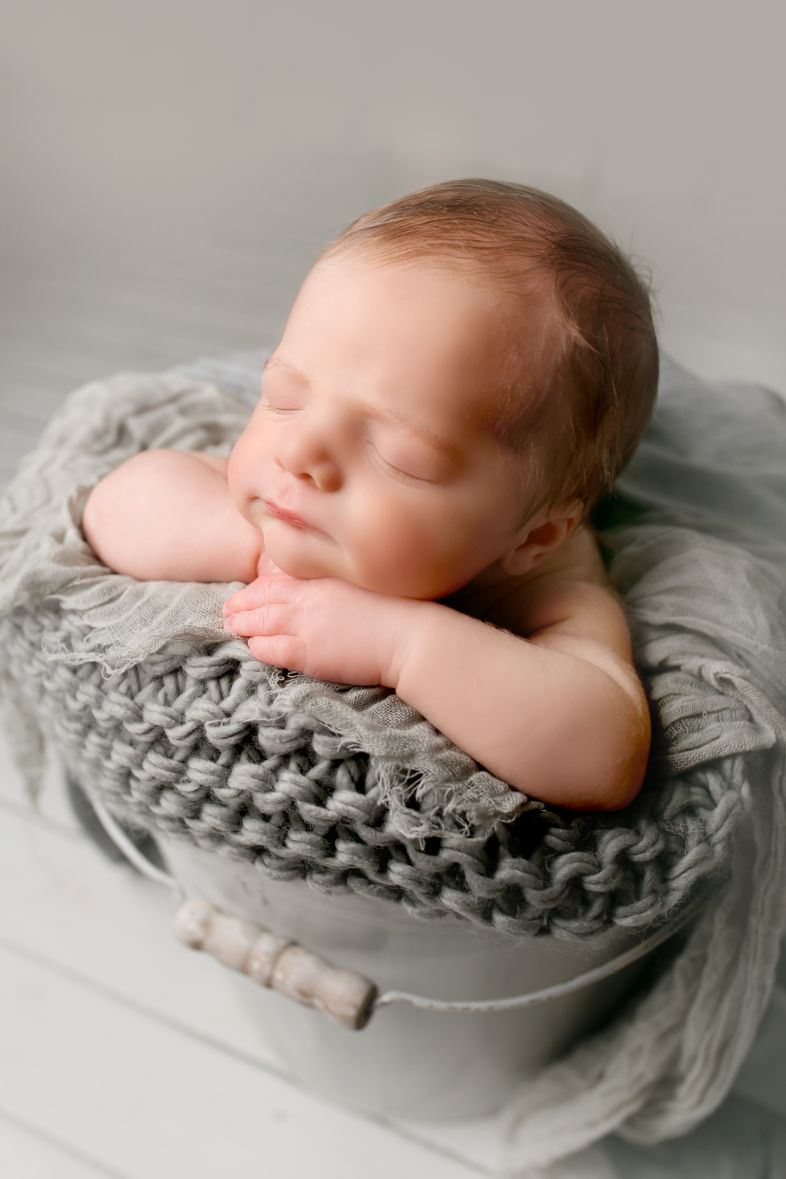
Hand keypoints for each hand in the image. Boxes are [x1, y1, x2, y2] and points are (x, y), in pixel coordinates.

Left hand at [222, 570, 419, 686]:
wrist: (410, 637)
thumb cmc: (400, 612)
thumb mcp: (365, 586)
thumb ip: (339, 586)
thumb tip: (329, 592)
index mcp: (324, 579)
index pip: (280, 579)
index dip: (260, 586)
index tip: (250, 591)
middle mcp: (309, 598)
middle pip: (263, 598)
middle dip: (242, 603)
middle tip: (227, 608)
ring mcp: (306, 625)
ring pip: (260, 622)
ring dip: (242, 624)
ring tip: (230, 626)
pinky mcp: (308, 653)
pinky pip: (271, 649)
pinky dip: (258, 647)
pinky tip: (253, 648)